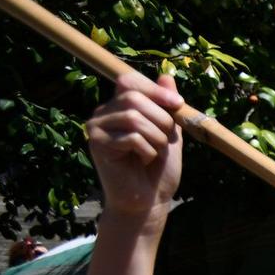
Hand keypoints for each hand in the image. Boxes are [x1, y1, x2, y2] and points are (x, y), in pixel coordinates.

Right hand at [86, 73, 185, 219]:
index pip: (129, 80)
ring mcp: (96, 128)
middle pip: (133, 97)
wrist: (150, 200)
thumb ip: (167, 107)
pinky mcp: (97, 145)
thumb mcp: (170, 133)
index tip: (178, 105)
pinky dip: (147, 151)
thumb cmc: (159, 168)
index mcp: (120, 106)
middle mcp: (103, 113)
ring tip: (155, 152)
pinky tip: (143, 161)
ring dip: (156, 137)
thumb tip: (166, 75)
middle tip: (166, 140)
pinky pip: (131, 138)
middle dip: (161, 119)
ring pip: (133, 117)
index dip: (155, 89)